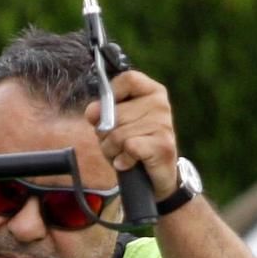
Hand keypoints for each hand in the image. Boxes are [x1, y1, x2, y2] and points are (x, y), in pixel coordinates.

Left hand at [86, 70, 178, 201]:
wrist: (154, 178)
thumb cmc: (133, 147)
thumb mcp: (115, 125)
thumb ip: (102, 113)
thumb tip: (93, 111)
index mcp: (152, 91)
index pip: (127, 79)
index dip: (110, 94)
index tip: (104, 111)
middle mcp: (160, 104)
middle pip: (116, 112)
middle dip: (105, 134)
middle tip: (115, 144)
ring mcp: (164, 124)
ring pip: (118, 133)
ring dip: (112, 150)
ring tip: (122, 154)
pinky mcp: (162, 145)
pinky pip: (129, 147)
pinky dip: (122, 160)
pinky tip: (128, 163)